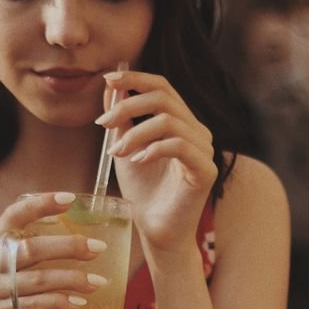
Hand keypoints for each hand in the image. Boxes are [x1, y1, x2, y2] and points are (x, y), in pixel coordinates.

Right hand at [0, 192, 106, 308]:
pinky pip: (32, 306)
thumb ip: (21, 256)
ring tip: (97, 282)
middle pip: (32, 248)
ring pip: (38, 279)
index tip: (69, 199)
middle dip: (69, 246)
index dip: (41, 204)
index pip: (14, 215)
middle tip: (98, 248)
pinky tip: (78, 304)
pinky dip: (58, 303)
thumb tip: (71, 244)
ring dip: (72, 279)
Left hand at [96, 71, 217, 253]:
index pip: (162, 87)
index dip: (136, 78)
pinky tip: (137, 161)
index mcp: (181, 122)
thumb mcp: (124, 147)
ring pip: (168, 121)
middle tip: (103, 123)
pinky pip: (179, 146)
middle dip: (128, 104)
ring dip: (135, 133)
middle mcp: (197, 131)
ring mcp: (204, 150)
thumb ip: (121, 118)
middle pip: (164, 98)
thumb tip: (110, 85)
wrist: (155, 230)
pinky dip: (153, 149)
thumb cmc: (143, 190)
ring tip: (117, 152)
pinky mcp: (205, 170)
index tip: (108, 80)